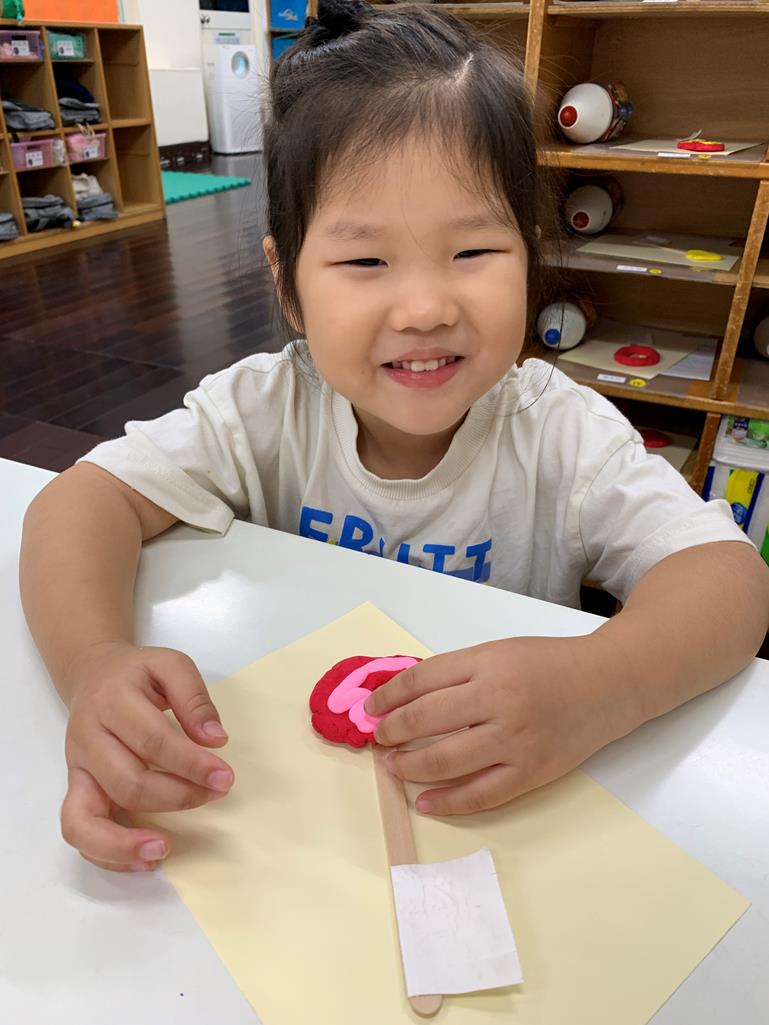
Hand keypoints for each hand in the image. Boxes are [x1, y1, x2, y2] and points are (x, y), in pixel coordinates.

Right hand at [61, 641, 233, 871]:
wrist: (91, 674)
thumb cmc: (137, 674)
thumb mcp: (171, 665)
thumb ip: (194, 698)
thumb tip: (215, 740)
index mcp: (112, 701)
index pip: (153, 740)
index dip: (191, 764)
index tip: (224, 777)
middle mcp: (87, 738)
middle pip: (126, 781)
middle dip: (176, 797)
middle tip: (214, 794)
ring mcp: (77, 769)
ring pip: (86, 817)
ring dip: (126, 840)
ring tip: (164, 849)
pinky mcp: (75, 789)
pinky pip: (77, 830)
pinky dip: (106, 853)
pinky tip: (144, 858)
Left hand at [364, 636, 627, 814]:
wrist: (608, 683)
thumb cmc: (548, 664)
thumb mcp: (498, 652)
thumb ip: (457, 673)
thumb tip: (405, 698)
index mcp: (486, 664)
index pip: (421, 680)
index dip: (389, 696)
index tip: (372, 707)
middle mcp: (498, 700)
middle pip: (426, 720)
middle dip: (392, 732)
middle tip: (377, 738)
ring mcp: (515, 740)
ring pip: (446, 760)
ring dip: (409, 766)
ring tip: (392, 766)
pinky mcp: (532, 772)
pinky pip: (481, 794)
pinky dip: (448, 802)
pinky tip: (425, 802)